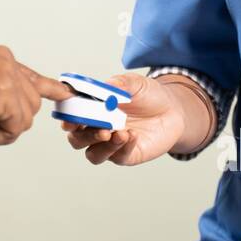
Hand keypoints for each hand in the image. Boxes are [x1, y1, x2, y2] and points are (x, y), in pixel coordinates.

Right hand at [0, 41, 72, 146]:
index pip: (26, 73)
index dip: (44, 87)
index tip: (62, 92)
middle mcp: (3, 59)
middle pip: (28, 101)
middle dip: (7, 123)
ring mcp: (6, 75)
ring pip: (25, 117)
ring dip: (0, 133)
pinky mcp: (5, 95)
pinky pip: (15, 128)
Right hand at [61, 72, 203, 165]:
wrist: (173, 110)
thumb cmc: (149, 95)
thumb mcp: (135, 83)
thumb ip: (120, 83)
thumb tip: (106, 86)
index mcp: (92, 110)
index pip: (71, 118)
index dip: (67, 119)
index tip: (70, 119)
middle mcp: (97, 129)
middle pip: (77, 140)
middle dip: (83, 135)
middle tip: (100, 128)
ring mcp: (110, 144)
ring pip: (93, 154)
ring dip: (101, 146)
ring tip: (118, 133)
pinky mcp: (126, 155)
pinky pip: (118, 157)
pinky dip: (123, 147)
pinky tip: (132, 137)